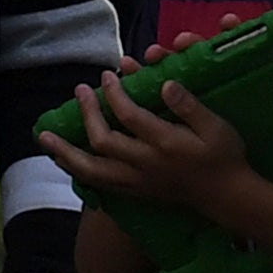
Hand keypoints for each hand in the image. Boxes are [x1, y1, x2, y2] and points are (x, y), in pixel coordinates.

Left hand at [40, 68, 260, 223]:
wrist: (227, 197)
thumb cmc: (224, 156)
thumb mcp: (216, 127)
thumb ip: (189, 106)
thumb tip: (165, 84)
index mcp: (165, 144)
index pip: (129, 115)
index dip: (114, 93)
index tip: (110, 75)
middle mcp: (145, 165)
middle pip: (102, 141)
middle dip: (87, 114)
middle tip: (80, 90)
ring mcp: (137, 182)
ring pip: (92, 170)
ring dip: (66, 152)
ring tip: (45, 139)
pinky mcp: (135, 193)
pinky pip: (99, 184)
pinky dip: (79, 171)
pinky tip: (67, 161)